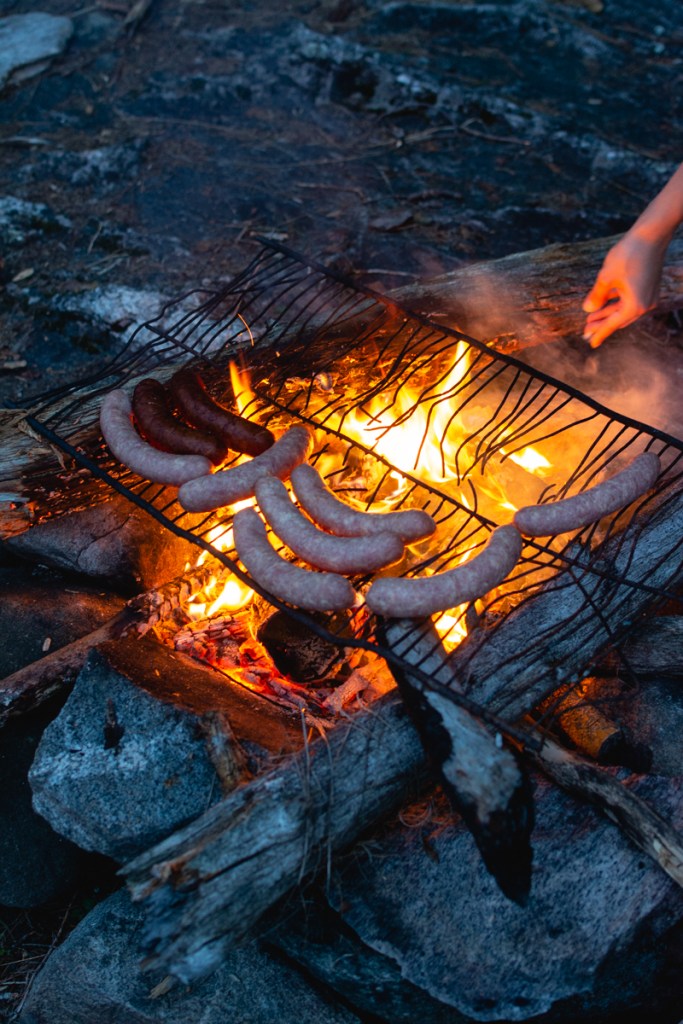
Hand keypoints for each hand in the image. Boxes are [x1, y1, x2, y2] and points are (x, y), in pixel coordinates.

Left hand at [582, 233, 665, 347]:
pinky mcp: (649, 288)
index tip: (590, 344)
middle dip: (602, 325)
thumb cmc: (628, 254)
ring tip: (590, 318)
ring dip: (608, 314)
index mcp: (634, 306)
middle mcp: (645, 305)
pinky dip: (617, 304)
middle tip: (585, 332)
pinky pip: (631, 302)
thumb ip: (596, 296)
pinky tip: (604, 304)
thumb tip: (587, 310)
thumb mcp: (606, 277)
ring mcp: (649, 297)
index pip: (612, 325)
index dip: (599, 334)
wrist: (651, 235)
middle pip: (619, 320)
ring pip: (624, 311)